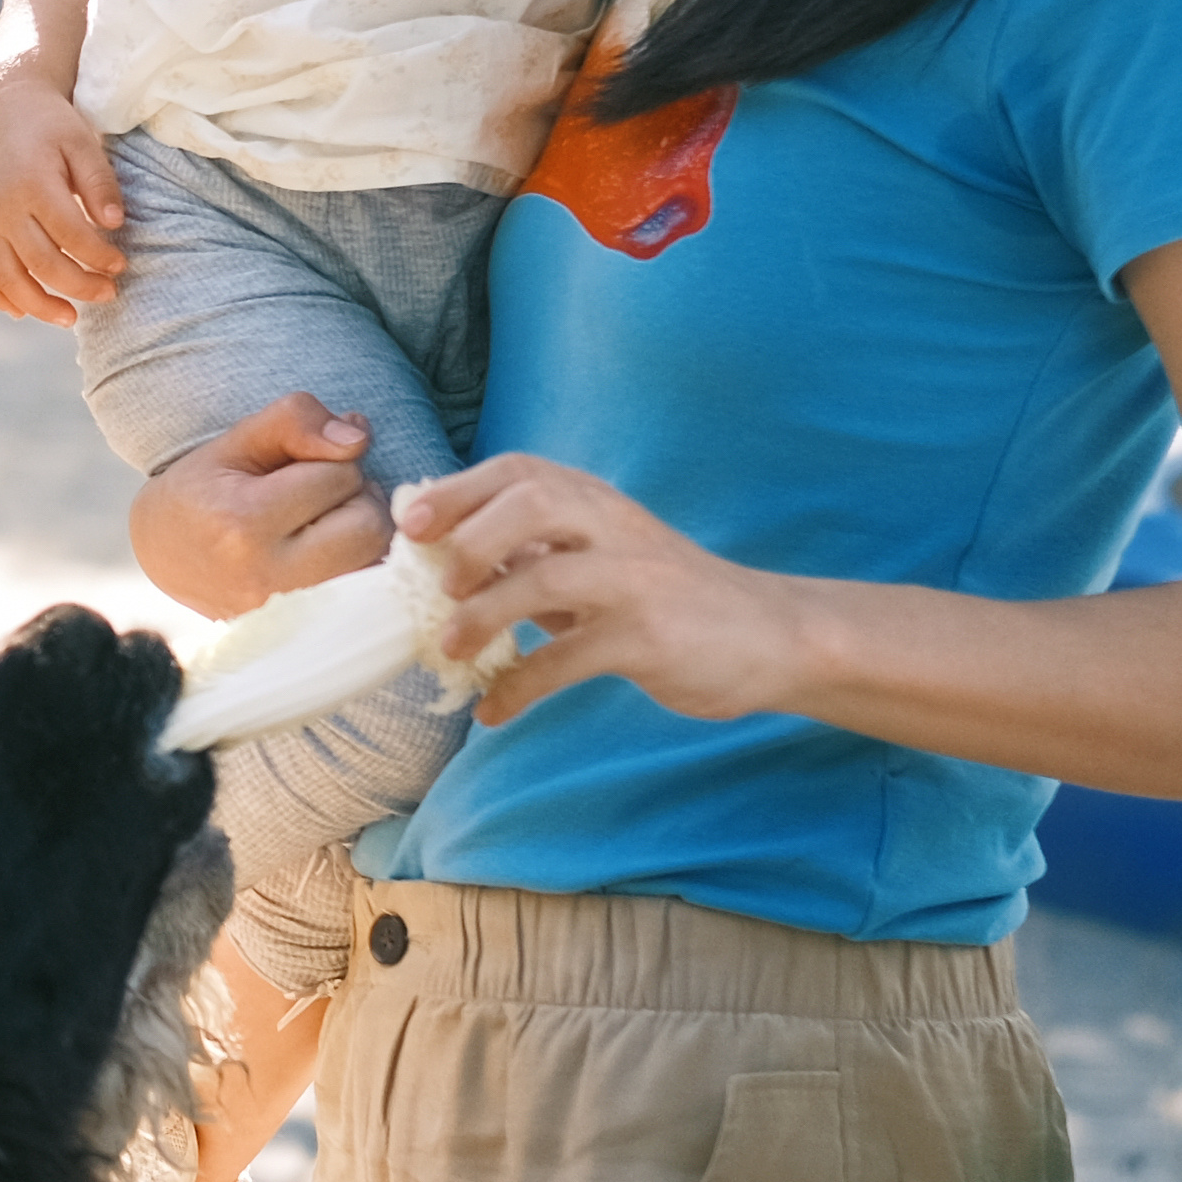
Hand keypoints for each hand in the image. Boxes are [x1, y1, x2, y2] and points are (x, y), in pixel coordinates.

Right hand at [0, 77, 126, 324]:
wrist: (7, 111)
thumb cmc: (52, 127)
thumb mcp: (83, 143)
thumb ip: (99, 183)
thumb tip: (114, 223)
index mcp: (32, 184)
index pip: (70, 234)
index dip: (98, 256)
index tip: (121, 265)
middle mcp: (3, 207)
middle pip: (40, 263)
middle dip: (78, 285)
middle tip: (109, 293)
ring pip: (7, 278)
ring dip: (38, 305)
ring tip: (71, 319)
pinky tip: (22, 313)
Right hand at [132, 391, 389, 620]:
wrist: (164, 555)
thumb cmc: (203, 490)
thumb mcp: (238, 441)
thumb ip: (296, 420)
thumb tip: (359, 436)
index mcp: (244, 522)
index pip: (340, 475)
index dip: (328, 461)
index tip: (295, 471)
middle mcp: (268, 576)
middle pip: (369, 525)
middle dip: (356, 499)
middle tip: (320, 497)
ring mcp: (288, 613)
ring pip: (376, 562)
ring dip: (363, 534)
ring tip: (324, 525)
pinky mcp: (302, 632)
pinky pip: (369, 597)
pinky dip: (361, 566)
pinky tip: (331, 554)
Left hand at [395, 454, 810, 728]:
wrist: (771, 635)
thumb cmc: (672, 597)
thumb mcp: (604, 560)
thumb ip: (539, 555)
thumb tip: (449, 564)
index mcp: (599, 503)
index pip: (520, 470)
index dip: (458, 491)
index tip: (410, 525)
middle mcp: (617, 529)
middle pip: (532, 502)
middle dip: (470, 539)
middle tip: (437, 586)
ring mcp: (636, 581)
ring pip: (546, 577)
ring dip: (484, 616)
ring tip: (451, 649)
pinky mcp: (649, 638)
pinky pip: (568, 660)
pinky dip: (519, 688)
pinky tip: (493, 711)